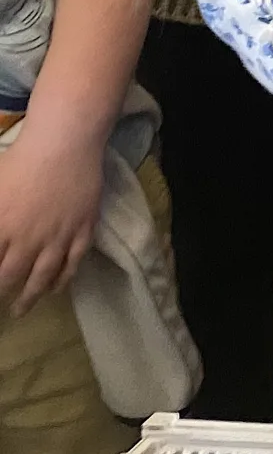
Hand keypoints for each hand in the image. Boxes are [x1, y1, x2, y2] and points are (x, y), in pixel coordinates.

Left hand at [0, 127, 104, 316]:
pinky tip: (57, 289)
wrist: (64, 143)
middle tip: (0, 306)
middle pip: (11, 276)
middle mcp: (28, 239)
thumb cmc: (19, 160)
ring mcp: (58, 236)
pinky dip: (64, 279)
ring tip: (21, 309)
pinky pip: (73, 262)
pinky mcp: (82, 229)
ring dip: (30, 296)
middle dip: (2, 293)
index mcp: (1, 226)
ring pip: (43, 276)